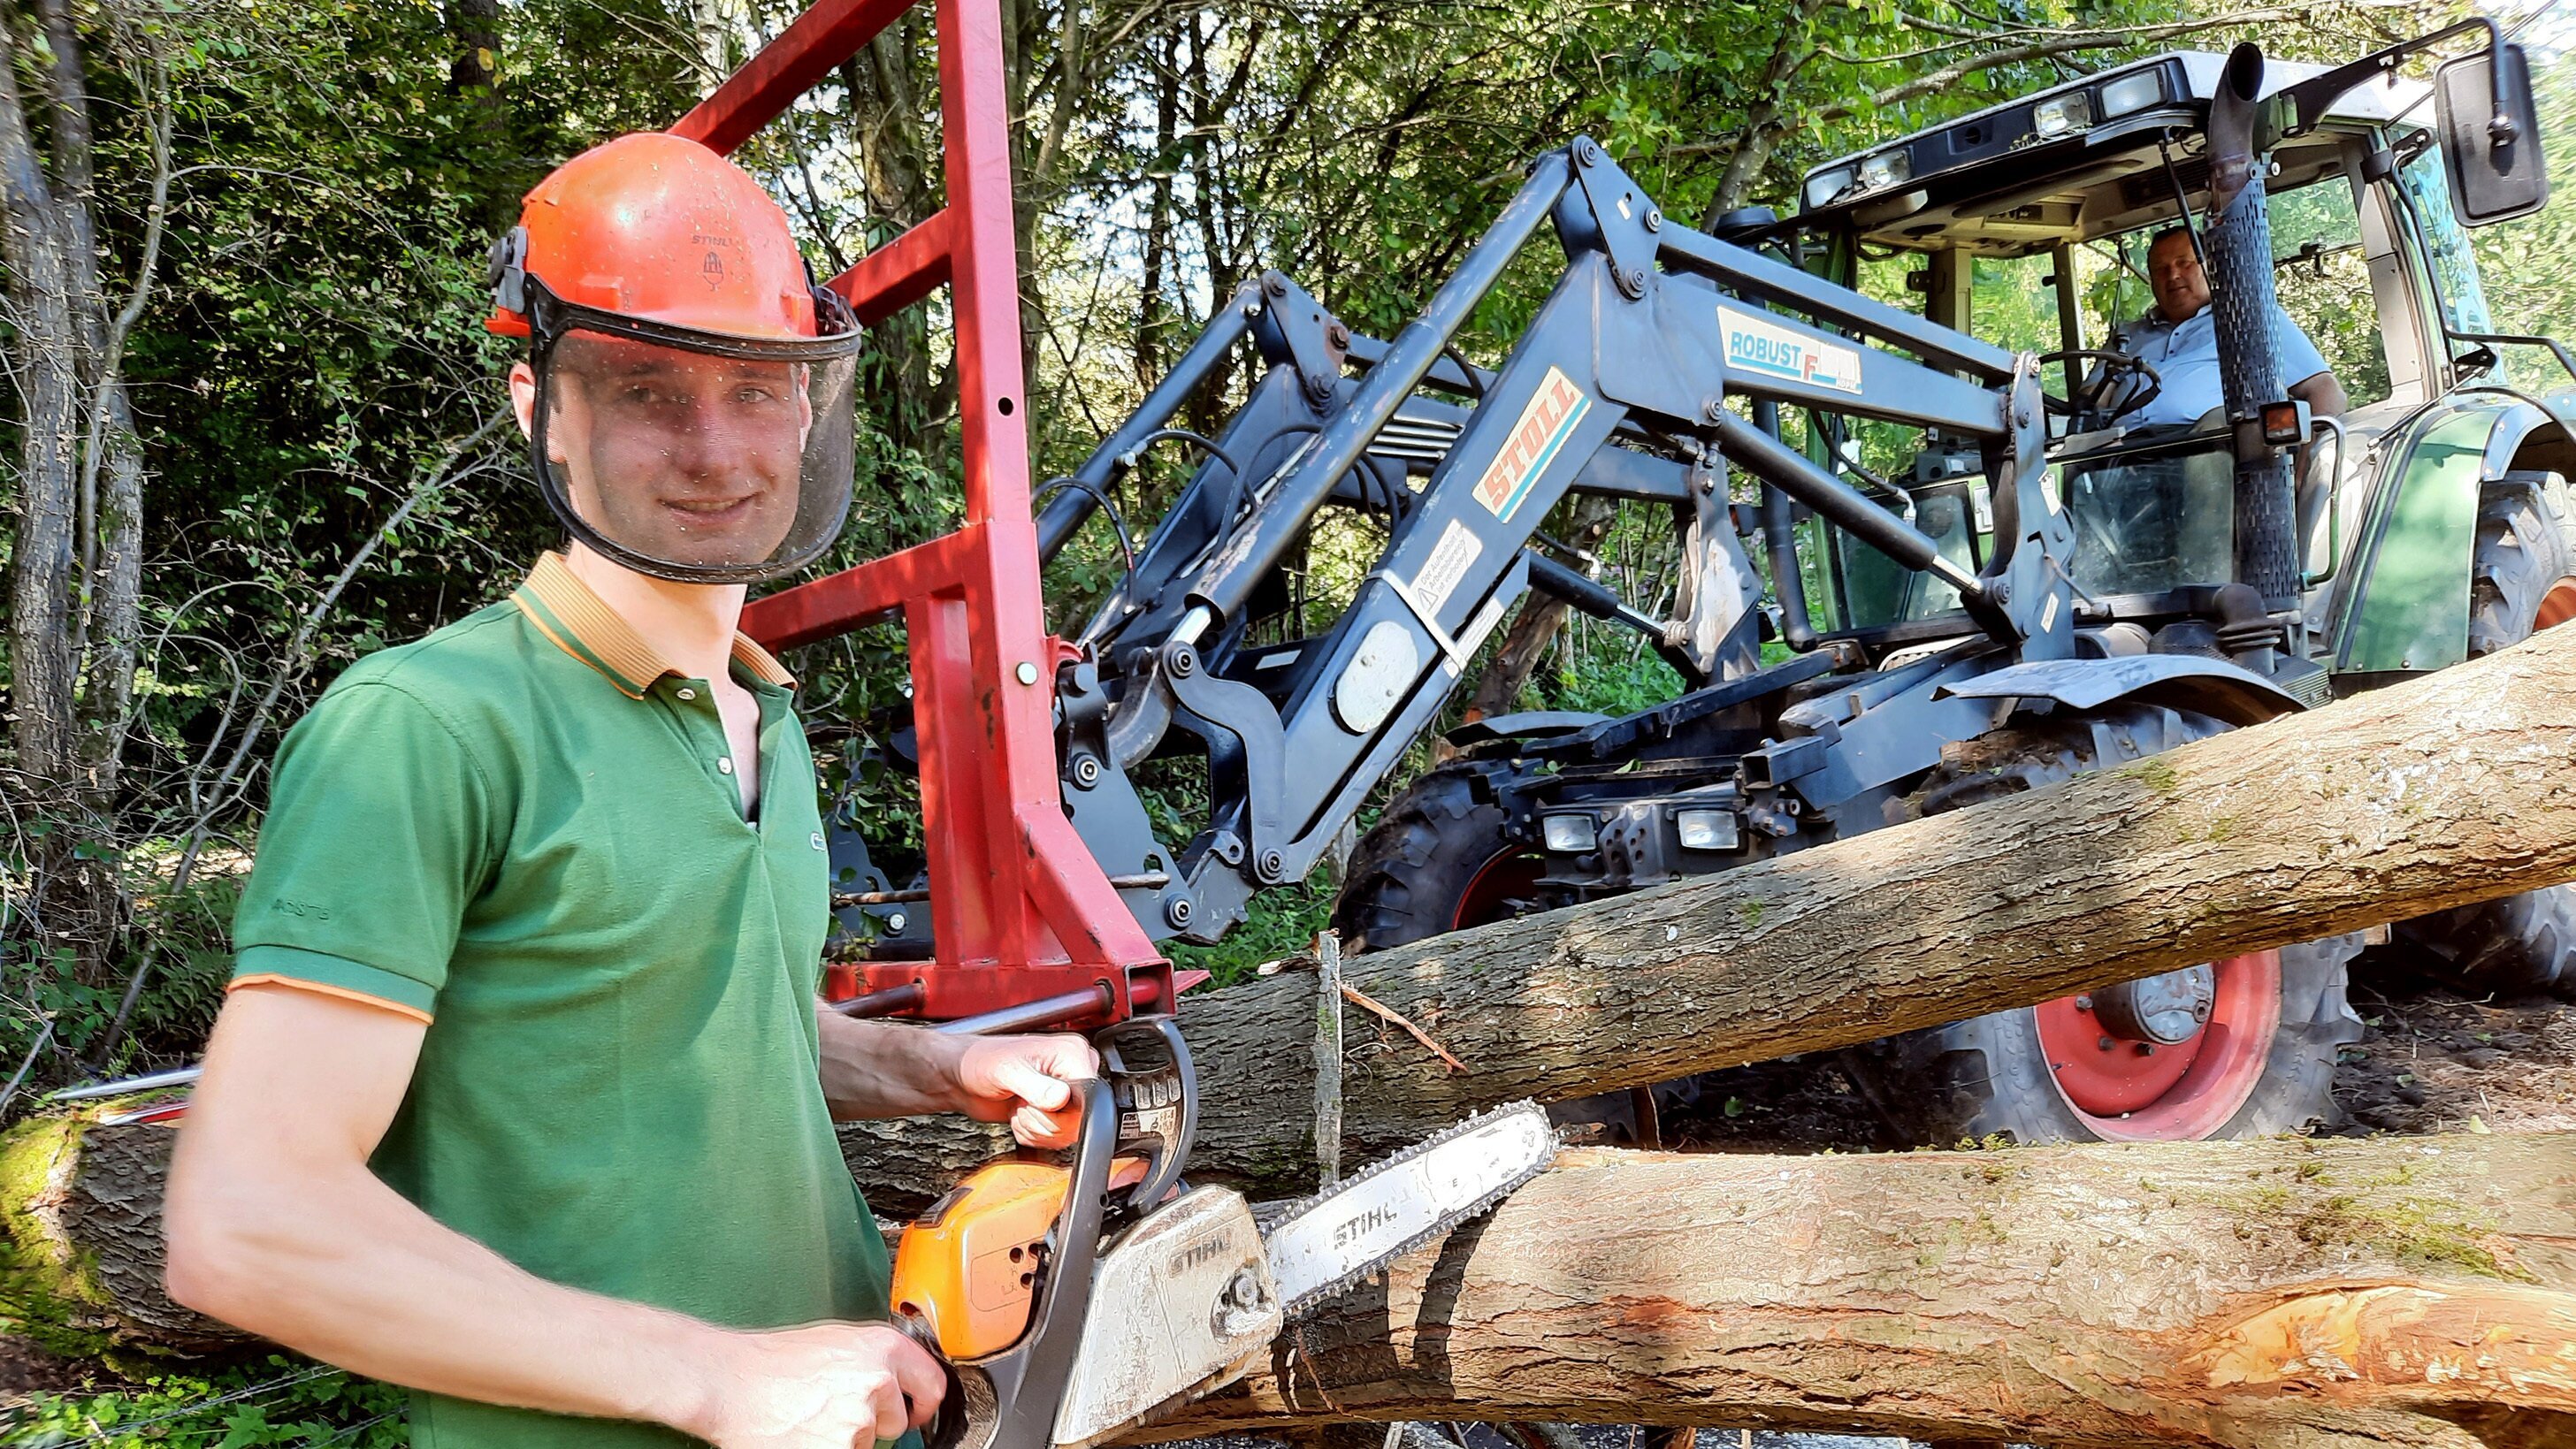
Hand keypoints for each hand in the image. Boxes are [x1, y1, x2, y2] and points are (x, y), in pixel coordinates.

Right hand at [690, 1321, 944, 1448]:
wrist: (729, 1382)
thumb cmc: (772, 1362)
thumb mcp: (836, 1342)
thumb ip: (874, 1360)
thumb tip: (899, 1383)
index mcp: (883, 1347)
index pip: (932, 1385)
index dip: (923, 1404)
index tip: (914, 1412)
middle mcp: (878, 1381)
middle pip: (897, 1421)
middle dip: (874, 1423)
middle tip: (834, 1411)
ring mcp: (859, 1419)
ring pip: (867, 1442)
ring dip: (845, 1438)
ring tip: (810, 1418)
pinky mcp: (840, 1448)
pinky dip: (827, 1448)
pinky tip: (804, 1434)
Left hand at [953, 1033, 1098, 1148]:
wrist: (962, 1078)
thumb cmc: (980, 1062)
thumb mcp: (1006, 1070)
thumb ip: (1035, 1086)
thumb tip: (1061, 1099)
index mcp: (1071, 1053)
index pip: (1090, 1097)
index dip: (1061, 1110)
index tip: (1037, 1101)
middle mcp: (1072, 1072)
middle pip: (1078, 1121)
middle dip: (1043, 1120)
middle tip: (1022, 1101)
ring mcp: (1064, 1094)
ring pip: (1065, 1134)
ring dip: (1034, 1128)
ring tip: (1019, 1106)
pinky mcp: (1053, 1112)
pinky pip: (1053, 1140)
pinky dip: (1031, 1134)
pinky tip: (1018, 1114)